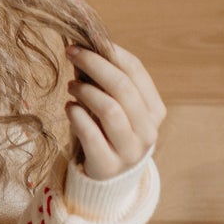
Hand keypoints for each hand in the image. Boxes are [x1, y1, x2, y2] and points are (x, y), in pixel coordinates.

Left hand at [64, 41, 165, 179]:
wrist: (107, 181)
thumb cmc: (107, 133)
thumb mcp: (114, 107)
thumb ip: (104, 82)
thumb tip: (84, 47)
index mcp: (154, 110)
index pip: (136, 71)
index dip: (110, 52)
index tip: (85, 42)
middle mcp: (148, 130)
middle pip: (122, 87)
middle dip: (94, 65)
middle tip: (72, 54)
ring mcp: (130, 150)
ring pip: (110, 110)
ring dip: (86, 91)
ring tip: (71, 86)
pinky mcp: (108, 166)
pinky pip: (91, 135)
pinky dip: (77, 116)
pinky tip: (69, 108)